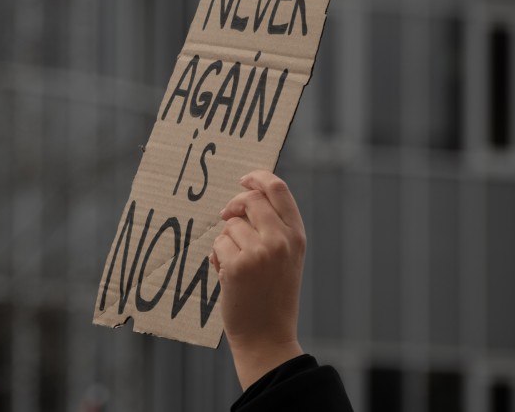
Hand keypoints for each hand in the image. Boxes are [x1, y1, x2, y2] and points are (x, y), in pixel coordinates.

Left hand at [210, 170, 305, 389]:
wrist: (267, 337)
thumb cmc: (273, 295)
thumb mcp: (286, 258)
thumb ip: (273, 228)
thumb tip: (244, 198)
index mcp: (296, 236)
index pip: (278, 189)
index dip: (258, 177)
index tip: (244, 180)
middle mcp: (281, 241)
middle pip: (249, 201)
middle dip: (233, 206)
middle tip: (225, 217)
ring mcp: (259, 253)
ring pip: (230, 226)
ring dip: (226, 241)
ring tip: (236, 266)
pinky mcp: (236, 266)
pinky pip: (218, 245)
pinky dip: (217, 258)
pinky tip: (228, 278)